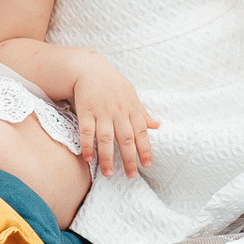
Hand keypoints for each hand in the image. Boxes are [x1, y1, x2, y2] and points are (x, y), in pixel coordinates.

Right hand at [72, 60, 158, 179]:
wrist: (90, 69)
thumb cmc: (113, 84)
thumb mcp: (131, 96)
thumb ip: (142, 113)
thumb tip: (157, 126)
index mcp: (131, 109)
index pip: (141, 132)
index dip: (145, 149)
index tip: (147, 164)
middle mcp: (118, 112)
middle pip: (125, 138)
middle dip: (129, 158)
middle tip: (131, 175)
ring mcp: (101, 112)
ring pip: (106, 138)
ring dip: (107, 157)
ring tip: (108, 173)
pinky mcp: (86, 111)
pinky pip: (87, 131)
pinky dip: (88, 145)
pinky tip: (89, 158)